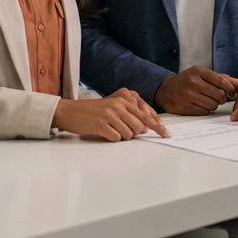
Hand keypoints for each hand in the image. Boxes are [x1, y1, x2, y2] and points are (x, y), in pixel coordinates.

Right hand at [54, 88, 169, 141]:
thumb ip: (130, 114)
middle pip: (140, 127)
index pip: (146, 114)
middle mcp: (119, 105)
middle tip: (121, 130)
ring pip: (129, 134)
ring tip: (110, 129)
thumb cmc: (93, 111)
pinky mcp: (101, 125)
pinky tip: (104, 132)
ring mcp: (110, 114)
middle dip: (134, 133)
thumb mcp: (113, 107)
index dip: (158, 126)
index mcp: (124, 98)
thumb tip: (146, 128)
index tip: (167, 134)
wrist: (70, 111)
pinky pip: (116, 138)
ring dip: (122, 136)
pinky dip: (112, 138)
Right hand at [154, 66, 237, 114]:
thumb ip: (222, 78)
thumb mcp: (202, 74)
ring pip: (213, 105)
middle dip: (222, 98)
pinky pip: (204, 112)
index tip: (233, 93)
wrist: (166, 89)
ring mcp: (188, 95)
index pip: (222, 81)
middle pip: (219, 95)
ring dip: (214, 104)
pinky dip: (206, 109)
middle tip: (220, 98)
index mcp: (198, 71)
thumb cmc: (188, 80)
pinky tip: (201, 104)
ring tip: (209, 100)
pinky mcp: (185, 107)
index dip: (231, 89)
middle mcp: (193, 82)